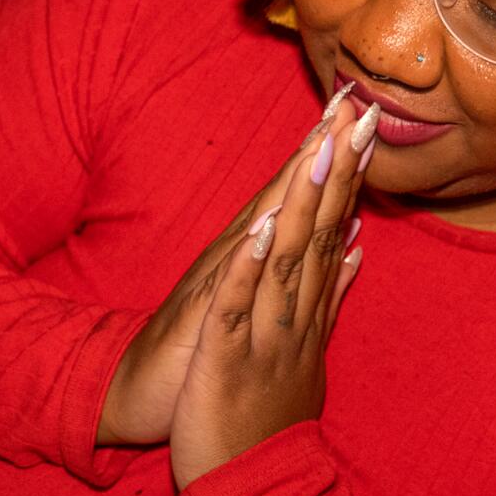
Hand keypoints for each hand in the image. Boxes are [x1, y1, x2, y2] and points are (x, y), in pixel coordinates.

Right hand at [97, 90, 354, 446]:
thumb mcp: (250, 304)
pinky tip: (262, 228)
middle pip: (282, 198)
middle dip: (320, 153)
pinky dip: (241, 260)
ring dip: (290, 188)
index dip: (332, 158)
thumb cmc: (192, 352)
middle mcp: (233, 260)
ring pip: (257, 229)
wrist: (133, 393)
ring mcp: (213, 286)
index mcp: (251, 259)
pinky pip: (221, 289)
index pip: (298, 200)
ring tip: (321, 143)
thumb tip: (344, 233)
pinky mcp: (196, 322)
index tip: (362, 111)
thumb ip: (293, 264)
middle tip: (353, 102)